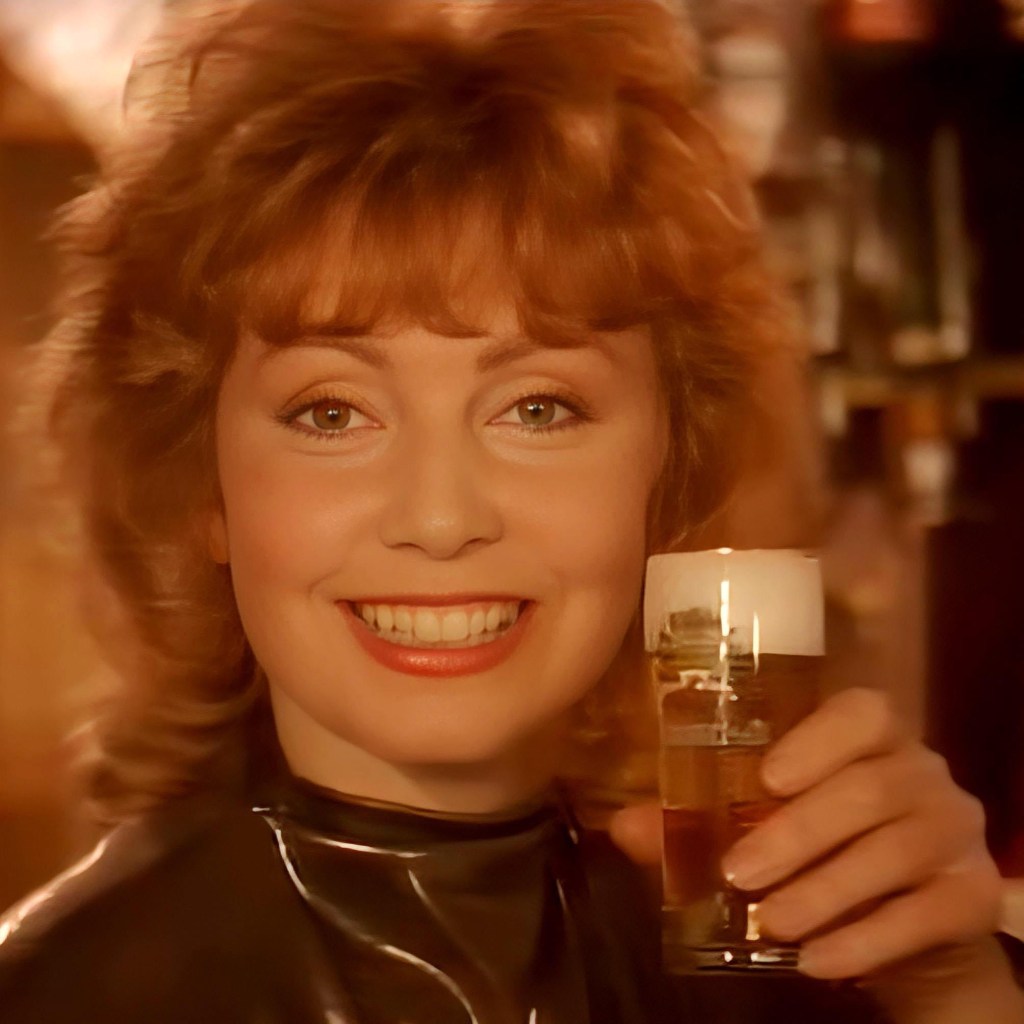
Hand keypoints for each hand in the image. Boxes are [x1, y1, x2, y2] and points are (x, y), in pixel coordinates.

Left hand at [610, 688, 1022, 1019]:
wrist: (903, 928)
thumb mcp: (758, 833)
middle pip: (869, 789)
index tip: (765, 779)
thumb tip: (620, 825)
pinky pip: (926, 913)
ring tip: (770, 923)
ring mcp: (957, 830)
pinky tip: (816, 961)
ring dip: (826, 891)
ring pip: (896, 851)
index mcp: (872, 738)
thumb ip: (694, 825)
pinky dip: (866, 939)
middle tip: (739, 874)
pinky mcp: (975, 894)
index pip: (863, 712)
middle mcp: (924, 771)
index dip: (818, 740)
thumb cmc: (819, 856)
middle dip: (796, 834)